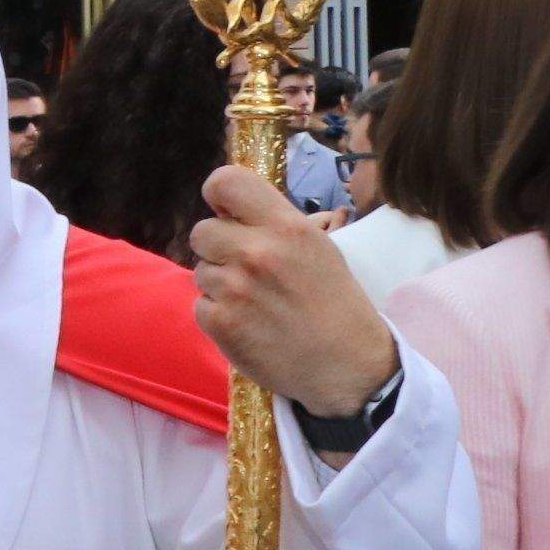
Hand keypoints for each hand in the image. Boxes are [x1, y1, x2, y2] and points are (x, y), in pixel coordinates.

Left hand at [190, 164, 400, 424]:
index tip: (228, 212)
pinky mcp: (220, 322)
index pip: (225, 182)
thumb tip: (230, 207)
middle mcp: (257, 252)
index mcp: (287, 227)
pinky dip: (219, 315)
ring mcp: (234, 288)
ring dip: (221, 284)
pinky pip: (200, 305)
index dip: (219, 195)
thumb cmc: (335, 303)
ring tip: (258, 302)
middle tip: (249, 270)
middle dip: (219, 248)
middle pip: (202, 231)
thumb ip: (273, 225)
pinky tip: (250, 324)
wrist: (349, 367)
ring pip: (201, 270)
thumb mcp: (319, 248)